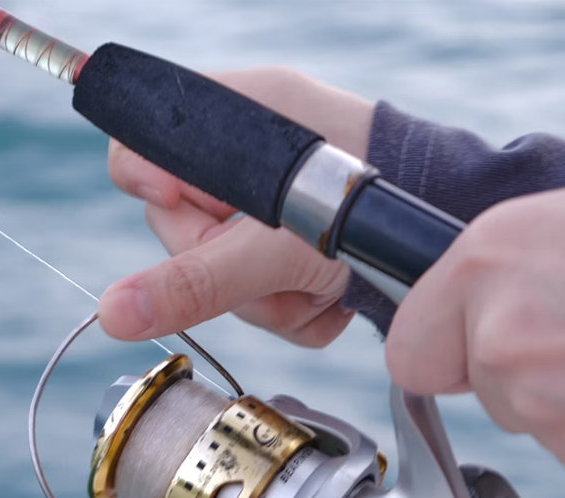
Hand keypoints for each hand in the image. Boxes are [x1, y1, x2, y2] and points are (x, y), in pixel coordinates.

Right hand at [98, 68, 373, 346]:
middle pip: (178, 228)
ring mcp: (270, 194)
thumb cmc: (370, 205)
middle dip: (229, 268)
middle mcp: (242, 149)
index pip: (134, 151)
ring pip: (223, 268)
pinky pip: (263, 284)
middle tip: (278, 267)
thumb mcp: (273, 247)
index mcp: (227, 116)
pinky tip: (330, 293)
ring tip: (318, 281)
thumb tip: (112, 313)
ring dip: (271, 294)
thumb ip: (190, 282)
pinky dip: (297, 302)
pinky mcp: (296, 234)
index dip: (158, 197)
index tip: (207, 221)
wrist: (452, 222)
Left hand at [386, 187, 564, 497]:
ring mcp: (539, 407)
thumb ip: (517, 268)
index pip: (410, 342)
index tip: (466, 342)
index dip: (443, 345)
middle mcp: (498, 336)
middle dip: (518, 370)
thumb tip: (497, 297)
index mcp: (489, 261)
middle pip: (479, 381)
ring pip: (531, 418)